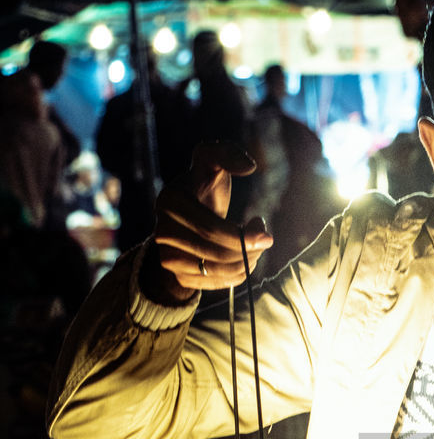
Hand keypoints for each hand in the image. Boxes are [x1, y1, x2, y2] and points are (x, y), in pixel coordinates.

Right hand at [146, 140, 273, 301]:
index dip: (243, 236)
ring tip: (255, 247)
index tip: (267, 234)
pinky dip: (236, 275)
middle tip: (264, 240)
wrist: (187, 212)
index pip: (210, 229)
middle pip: (215, 254)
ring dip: (246, 263)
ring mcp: (167, 257)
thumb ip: (228, 153)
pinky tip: (243, 258)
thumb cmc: (204, 183)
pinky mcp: (178, 276)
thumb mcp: (212, 160)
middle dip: (248, 250)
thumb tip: (249, 166)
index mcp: (170, 202)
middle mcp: (162, 232)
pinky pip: (215, 285)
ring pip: (217, 272)